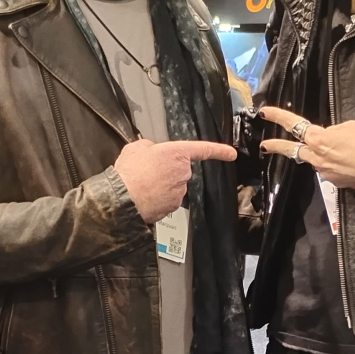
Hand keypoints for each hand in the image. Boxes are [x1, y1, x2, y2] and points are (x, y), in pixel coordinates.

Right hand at [114, 136, 236, 224]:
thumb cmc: (129, 172)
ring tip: (143, 184)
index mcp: (177, 153)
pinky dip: (159, 198)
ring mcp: (180, 191)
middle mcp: (183, 172)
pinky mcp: (174, 206)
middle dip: (167, 170)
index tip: (232, 154)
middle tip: (148, 171)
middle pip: (180, 169)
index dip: (219, 151)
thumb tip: (152, 152)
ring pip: (174, 185)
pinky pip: (168, 199)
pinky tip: (145, 195)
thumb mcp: (136, 148)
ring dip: (162, 185)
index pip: (203, 150)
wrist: (123, 199)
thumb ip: (150, 147)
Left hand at [259, 105, 354, 190]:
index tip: (265, 113)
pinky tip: (351, 162)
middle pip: (293, 150)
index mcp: (319, 139)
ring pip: (316, 160)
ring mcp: (324, 172)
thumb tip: (329, 137)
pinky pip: (330, 169)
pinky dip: (336, 164)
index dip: (279, 117)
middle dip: (277, 146)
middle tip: (265, 145)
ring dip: (322, 155)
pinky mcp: (335, 182)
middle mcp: (317, 157)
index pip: (294, 125)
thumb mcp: (350, 127)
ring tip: (343, 151)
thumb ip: (334, 131)